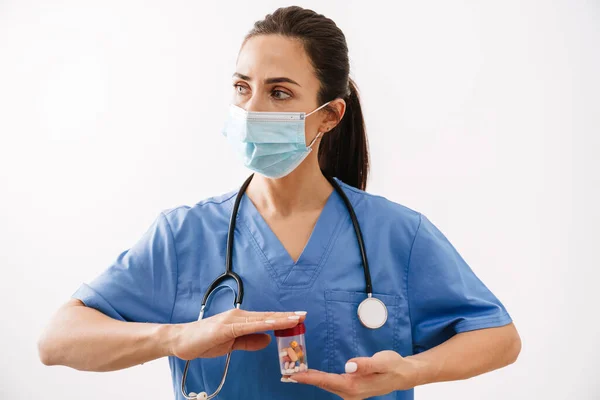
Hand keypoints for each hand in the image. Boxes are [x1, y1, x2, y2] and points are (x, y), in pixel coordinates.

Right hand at [168, 309, 304, 359]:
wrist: (180, 340)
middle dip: (287, 316)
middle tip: (304, 314)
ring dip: (279, 319)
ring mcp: (232, 320)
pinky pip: (248, 326)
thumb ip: (249, 342)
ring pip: (261, 319)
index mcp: (240, 320)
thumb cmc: (203, 341)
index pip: (266, 319)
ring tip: (295, 318)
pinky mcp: (226, 328)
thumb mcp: (230, 344)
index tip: (298, 317)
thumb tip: (267, 340)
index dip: (283, 318)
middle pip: (267, 316)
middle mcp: (238, 316)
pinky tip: (274, 324)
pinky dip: (263, 324)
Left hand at [292, 350, 419, 399]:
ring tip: (295, 373)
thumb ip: (365, 364)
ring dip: (311, 379)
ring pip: (326, 384)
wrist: (403, 374)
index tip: (293, 375)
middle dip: (305, 378)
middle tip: (286, 372)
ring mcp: (350, 391)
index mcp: (354, 386)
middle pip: (323, 384)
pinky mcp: (351, 387)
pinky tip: (312, 375)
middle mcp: (350, 392)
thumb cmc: (393, 366)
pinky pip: (331, 383)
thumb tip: (348, 365)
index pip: (327, 381)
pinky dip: (320, 378)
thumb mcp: (382, 361)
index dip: (309, 378)